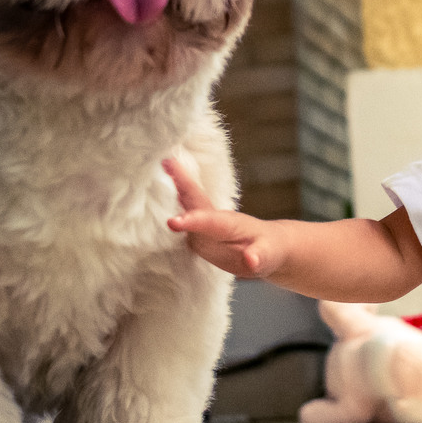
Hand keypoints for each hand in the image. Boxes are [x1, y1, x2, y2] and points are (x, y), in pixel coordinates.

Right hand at [163, 158, 280, 278]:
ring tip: (152, 169)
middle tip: (164, 162)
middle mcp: (214, 220)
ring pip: (185, 203)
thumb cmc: (270, 251)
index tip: (172, 222)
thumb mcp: (268, 257)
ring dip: (170, 188)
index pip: (209, 220)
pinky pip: (180, 218)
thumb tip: (251, 261)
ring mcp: (204, 225)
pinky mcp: (197, 234)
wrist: (268, 249)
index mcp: (230, 224)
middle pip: (194, 199)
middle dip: (180, 183)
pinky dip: (167, 204)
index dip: (191, 221)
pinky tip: (151, 196)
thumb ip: (258, 257)